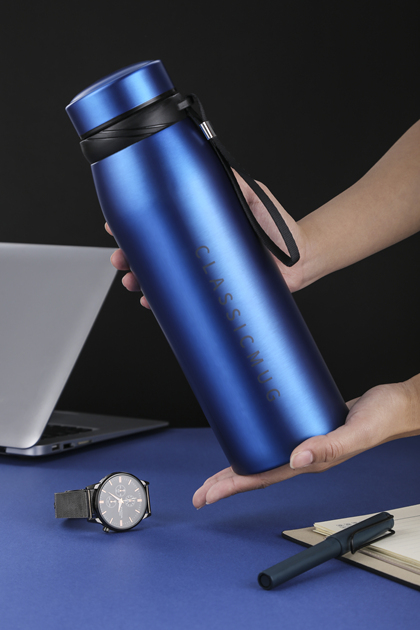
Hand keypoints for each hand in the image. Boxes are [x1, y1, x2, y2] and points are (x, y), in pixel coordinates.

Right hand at [104, 171, 309, 307]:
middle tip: (121, 259)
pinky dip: (164, 301)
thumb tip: (213, 158)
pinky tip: (151, 301)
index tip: (116, 225)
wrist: (300, 256)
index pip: (162, 222)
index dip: (137, 224)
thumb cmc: (278, 225)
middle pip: (156, 252)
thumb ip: (234, 180)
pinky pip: (184, 297)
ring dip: (141, 280)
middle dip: (131, 256)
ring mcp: (204, 269)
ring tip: (132, 282)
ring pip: (164, 276)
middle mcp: (198, 247)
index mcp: (200, 223)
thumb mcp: (252, 195)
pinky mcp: (214, 290)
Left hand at [192, 377, 419, 507]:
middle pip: (258, 474)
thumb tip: (295, 458)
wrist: (396, 406)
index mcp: (312, 462)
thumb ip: (328, 446)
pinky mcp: (306, 428)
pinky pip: (276, 440)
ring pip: (264, 459)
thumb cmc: (383, 419)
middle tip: (200, 493)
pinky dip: (257, 443)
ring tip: (216, 476)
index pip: (265, 477)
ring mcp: (304, 444)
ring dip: (238, 467)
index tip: (210, 493)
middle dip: (226, 484)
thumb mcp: (356, 432)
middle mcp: (304, 456)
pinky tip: (248, 438)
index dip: (234, 485)